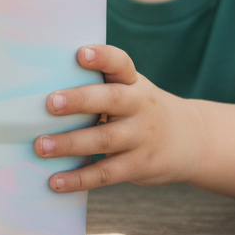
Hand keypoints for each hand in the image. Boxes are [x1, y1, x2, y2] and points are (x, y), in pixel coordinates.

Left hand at [34, 44, 198, 191]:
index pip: (121, 63)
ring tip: (41, 146)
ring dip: (70, 143)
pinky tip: (55, 181)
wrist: (192, 140)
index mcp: (134, 83)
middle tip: (50, 103)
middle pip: (111, 100)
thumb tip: (43, 87)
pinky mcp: (138, 165)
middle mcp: (139, 106)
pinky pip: (106, 173)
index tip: (81, 53)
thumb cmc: (144, 109)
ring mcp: (140, 137)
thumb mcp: (133, 89)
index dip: (102, 57)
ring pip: (104, 139)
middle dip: (80, 100)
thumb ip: (101, 86)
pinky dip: (79, 178)